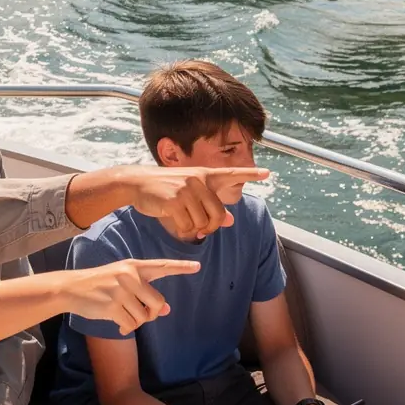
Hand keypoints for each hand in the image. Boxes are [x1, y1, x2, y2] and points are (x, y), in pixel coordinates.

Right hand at [66, 258, 199, 333]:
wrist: (73, 288)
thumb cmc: (101, 284)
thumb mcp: (123, 281)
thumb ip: (144, 291)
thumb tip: (166, 310)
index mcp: (134, 266)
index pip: (162, 266)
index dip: (181, 268)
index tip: (198, 267)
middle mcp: (130, 275)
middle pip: (158, 302)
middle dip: (151, 313)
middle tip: (138, 314)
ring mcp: (121, 290)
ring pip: (144, 317)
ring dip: (135, 322)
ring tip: (122, 315)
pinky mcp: (112, 305)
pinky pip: (131, 325)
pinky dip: (125, 328)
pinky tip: (116, 323)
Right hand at [124, 167, 269, 238]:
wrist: (136, 183)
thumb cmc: (165, 189)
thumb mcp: (189, 193)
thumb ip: (210, 205)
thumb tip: (230, 220)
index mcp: (204, 175)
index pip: (231, 173)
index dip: (250, 173)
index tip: (268, 173)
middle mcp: (198, 180)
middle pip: (219, 215)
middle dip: (211, 228)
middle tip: (200, 230)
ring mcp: (186, 189)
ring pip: (203, 224)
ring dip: (194, 230)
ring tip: (184, 222)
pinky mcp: (174, 201)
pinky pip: (188, 227)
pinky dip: (183, 231)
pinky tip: (175, 222)